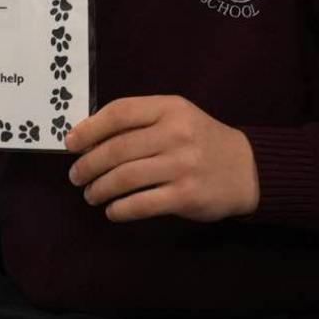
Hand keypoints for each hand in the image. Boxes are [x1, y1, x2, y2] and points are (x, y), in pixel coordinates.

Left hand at [64, 95, 258, 222]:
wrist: (247, 169)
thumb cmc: (202, 140)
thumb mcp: (177, 117)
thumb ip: (141, 121)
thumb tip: (89, 137)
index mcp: (170, 108)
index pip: (119, 112)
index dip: (89, 128)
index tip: (70, 143)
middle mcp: (176, 134)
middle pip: (116, 150)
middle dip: (87, 165)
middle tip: (76, 176)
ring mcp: (182, 166)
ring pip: (124, 178)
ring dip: (99, 189)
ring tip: (91, 195)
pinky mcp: (185, 196)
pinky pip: (141, 204)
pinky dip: (119, 209)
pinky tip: (113, 210)